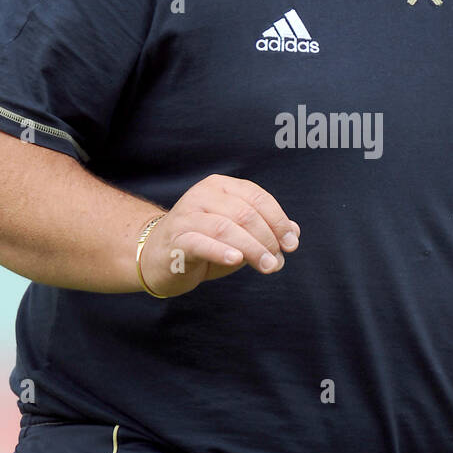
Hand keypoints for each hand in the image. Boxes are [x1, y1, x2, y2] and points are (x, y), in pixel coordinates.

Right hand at [139, 174, 299, 296]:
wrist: (158, 258)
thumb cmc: (204, 242)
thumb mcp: (238, 234)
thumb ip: (265, 229)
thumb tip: (294, 233)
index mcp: (220, 186)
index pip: (257, 197)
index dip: (279, 220)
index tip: (291, 243)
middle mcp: (202, 195)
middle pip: (245, 214)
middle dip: (267, 239)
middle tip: (278, 261)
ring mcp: (187, 216)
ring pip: (226, 228)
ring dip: (252, 249)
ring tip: (268, 266)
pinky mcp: (176, 239)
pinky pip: (201, 243)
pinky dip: (221, 251)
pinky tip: (236, 260)